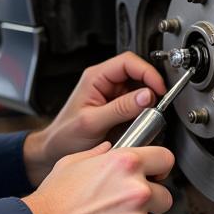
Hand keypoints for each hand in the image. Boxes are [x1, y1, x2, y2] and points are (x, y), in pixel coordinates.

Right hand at [22, 141, 174, 213]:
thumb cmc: (53, 199)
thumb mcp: (72, 162)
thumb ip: (98, 154)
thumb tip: (109, 148)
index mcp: (125, 164)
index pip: (165, 158)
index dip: (159, 167)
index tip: (154, 175)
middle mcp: (136, 190)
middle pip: (165, 196)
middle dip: (150, 202)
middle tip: (125, 206)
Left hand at [23, 52, 166, 187]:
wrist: (55, 151)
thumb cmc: (64, 136)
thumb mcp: (92, 122)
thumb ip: (120, 108)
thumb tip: (146, 96)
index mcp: (95, 77)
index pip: (128, 62)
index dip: (147, 72)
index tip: (159, 89)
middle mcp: (105, 82)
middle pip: (138, 73)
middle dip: (151, 87)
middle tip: (158, 104)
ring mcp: (113, 95)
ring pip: (140, 90)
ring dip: (148, 102)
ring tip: (148, 116)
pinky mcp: (118, 109)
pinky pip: (138, 105)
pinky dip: (144, 113)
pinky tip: (142, 123)